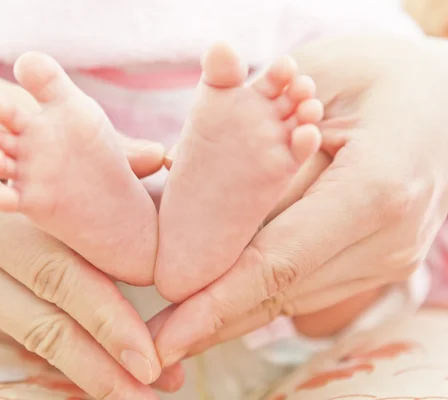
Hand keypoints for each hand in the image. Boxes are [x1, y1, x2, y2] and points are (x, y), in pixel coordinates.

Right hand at [0, 66, 167, 398]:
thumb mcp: (7, 108)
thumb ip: (79, 143)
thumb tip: (153, 161)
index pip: (49, 267)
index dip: (103, 318)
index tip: (150, 356)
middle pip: (36, 317)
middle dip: (99, 362)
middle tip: (155, 388)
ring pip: (18, 329)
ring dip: (78, 365)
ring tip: (129, 386)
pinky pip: (0, 317)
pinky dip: (46, 339)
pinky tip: (84, 353)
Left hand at [151, 35, 447, 364]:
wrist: (440, 96)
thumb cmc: (376, 74)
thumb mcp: (313, 84)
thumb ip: (261, 147)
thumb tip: (190, 202)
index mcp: (373, 189)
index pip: (277, 263)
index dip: (217, 304)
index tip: (168, 338)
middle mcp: (386, 239)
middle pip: (279, 293)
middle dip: (212, 322)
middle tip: (155, 350)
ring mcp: (387, 257)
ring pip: (291, 298)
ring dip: (230, 315)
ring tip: (175, 333)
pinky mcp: (378, 261)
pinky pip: (307, 285)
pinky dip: (258, 296)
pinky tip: (219, 306)